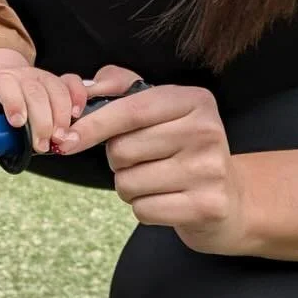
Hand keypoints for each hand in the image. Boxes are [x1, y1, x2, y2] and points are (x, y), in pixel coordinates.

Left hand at [0, 52, 85, 152]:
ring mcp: (42, 76)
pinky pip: (72, 83)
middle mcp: (21, 75)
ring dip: (61, 116)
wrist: (0, 87)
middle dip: (41, 120)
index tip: (17, 123)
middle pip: (34, 91)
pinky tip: (77, 116)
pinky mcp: (59, 81)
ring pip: (56, 89)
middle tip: (42, 146)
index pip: (5, 84)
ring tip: (59, 139)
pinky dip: (78, 98)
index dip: (13, 102)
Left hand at [51, 67, 254, 252]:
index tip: (68, 138)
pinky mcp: (207, 206)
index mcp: (194, 100)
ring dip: (129, 186)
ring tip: (156, 181)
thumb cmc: (181, 148)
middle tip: (143, 160)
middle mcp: (207, 131)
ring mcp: (210, 170)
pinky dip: (144, 208)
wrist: (229, 198)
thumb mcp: (159, 108)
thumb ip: (119, 86)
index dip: (93, 124)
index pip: (131, 109)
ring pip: (128, 183)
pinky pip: (143, 210)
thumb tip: (80, 87)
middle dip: (118, 160)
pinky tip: (167, 200)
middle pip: (122, 149)